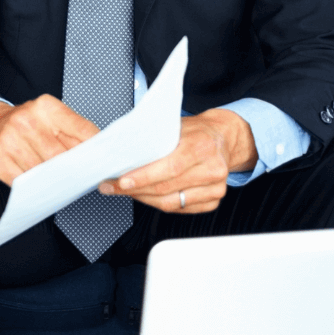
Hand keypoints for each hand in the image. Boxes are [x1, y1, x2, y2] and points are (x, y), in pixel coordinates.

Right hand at [0, 95, 98, 185]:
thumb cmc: (26, 124)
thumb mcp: (52, 118)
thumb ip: (75, 133)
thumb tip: (100, 153)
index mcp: (45, 107)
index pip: (81, 130)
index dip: (95, 149)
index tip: (103, 161)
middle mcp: (25, 120)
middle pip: (60, 157)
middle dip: (70, 168)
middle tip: (76, 175)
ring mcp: (8, 140)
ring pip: (41, 172)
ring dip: (49, 179)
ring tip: (50, 176)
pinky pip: (22, 182)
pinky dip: (30, 185)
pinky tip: (30, 177)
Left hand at [98, 109, 256, 212]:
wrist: (221, 137)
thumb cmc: (194, 131)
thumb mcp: (175, 126)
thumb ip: (154, 139)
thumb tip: (121, 152)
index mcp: (202, 146)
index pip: (169, 167)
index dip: (143, 177)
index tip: (121, 181)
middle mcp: (213, 168)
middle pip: (167, 188)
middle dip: (135, 189)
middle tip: (112, 186)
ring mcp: (216, 187)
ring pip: (172, 202)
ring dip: (143, 198)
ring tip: (124, 191)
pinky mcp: (213, 200)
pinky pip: (180, 208)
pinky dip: (158, 204)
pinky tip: (144, 196)